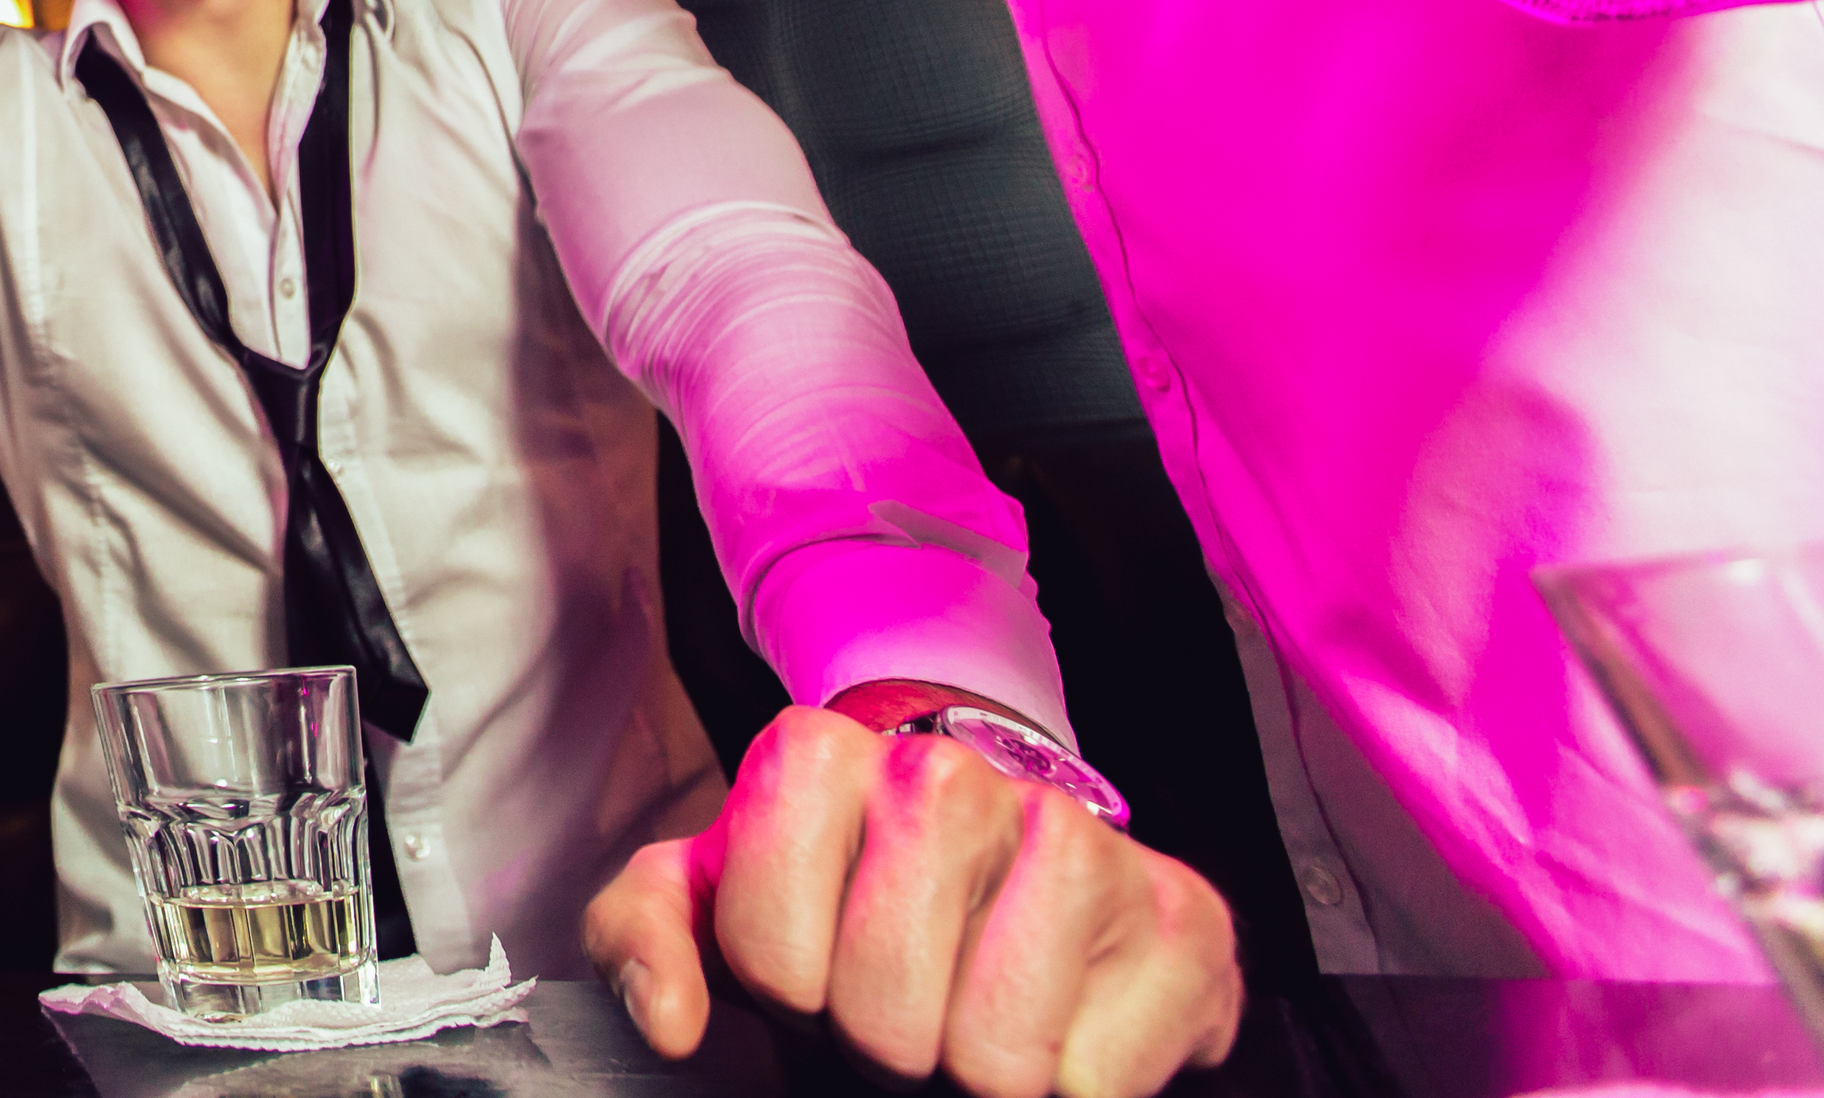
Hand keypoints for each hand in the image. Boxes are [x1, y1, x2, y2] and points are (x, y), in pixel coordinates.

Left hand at [582, 705, 1239, 1097]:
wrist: (998, 855)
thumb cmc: (838, 889)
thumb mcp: (706, 901)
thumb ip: (641, 939)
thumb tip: (672, 1023)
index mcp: (817, 759)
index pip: (771, 958)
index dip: (788, 992)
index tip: (813, 961)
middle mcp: (950, 775)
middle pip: (885, 1016)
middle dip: (884, 1038)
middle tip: (905, 996)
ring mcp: (1075, 836)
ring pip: (995, 1056)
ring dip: (977, 1071)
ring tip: (970, 1011)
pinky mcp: (1182, 917)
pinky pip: (1094, 1083)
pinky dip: (1071, 1087)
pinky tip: (1060, 1022)